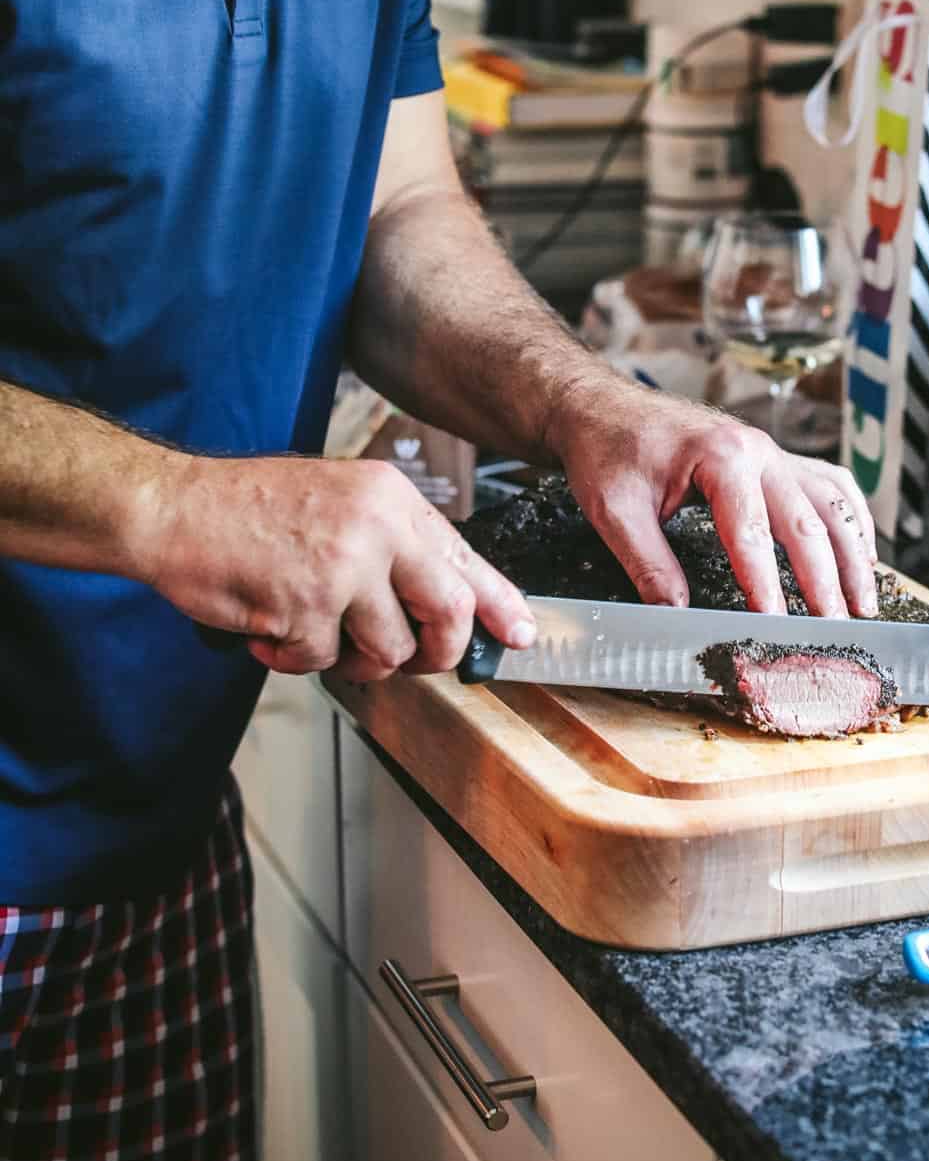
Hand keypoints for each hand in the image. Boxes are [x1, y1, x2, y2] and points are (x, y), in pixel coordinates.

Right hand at [138, 453, 535, 681]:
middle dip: (436, 651)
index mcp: (391, 498)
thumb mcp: (341, 503)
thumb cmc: (249, 509)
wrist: (175, 507)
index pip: (467, 558)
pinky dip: (294, 658)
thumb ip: (393, 545)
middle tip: (412, 658)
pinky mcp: (306, 606)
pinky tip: (270, 625)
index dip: (501, 604)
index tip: (521, 634)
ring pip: (387, 649)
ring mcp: (343, 568)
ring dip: (351, 657)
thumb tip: (443, 598)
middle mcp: (377, 527)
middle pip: (448, 612)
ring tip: (312, 628)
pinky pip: (323, 661)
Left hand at [554, 384, 877, 619]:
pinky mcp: (773, 457)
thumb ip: (649, 566)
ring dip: (852, 552)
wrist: (601, 405)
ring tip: (862, 601)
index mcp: (720, 456)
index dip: (766, 585)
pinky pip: (828, 484)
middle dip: (824, 579)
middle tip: (834, 628)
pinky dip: (852, 518)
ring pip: (831, 501)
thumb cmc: (607, 449)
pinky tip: (861, 552)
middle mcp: (757, 449)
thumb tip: (676, 616)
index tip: (775, 625)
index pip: (752, 533)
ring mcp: (771, 450)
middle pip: (806, 520)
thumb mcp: (615, 512)